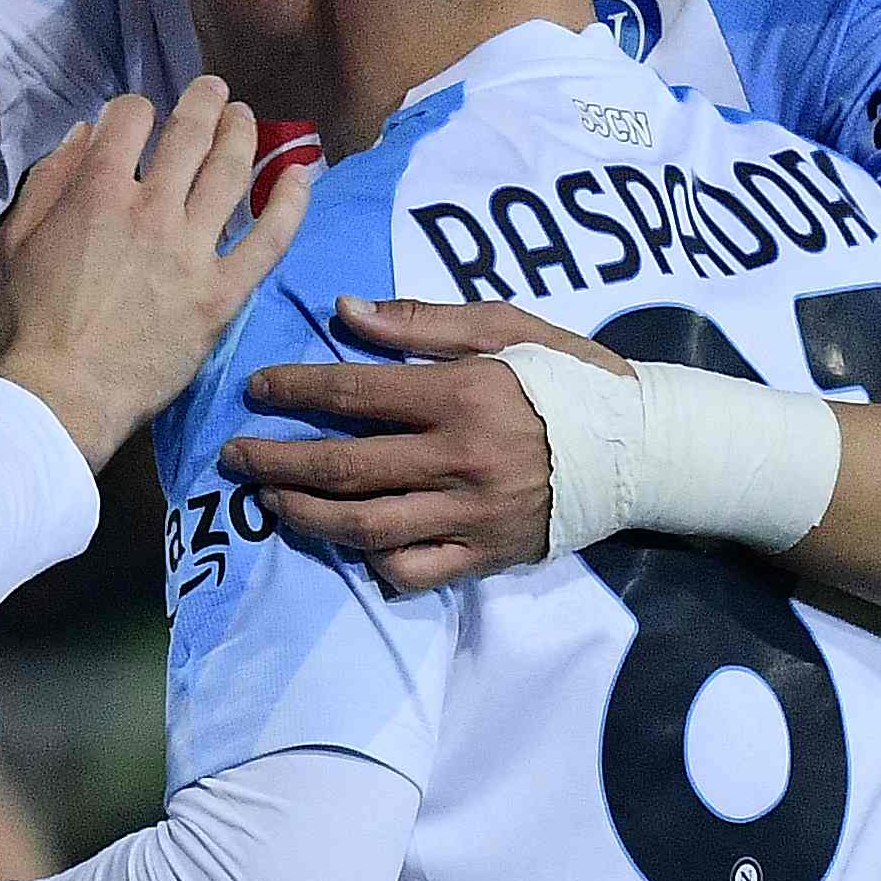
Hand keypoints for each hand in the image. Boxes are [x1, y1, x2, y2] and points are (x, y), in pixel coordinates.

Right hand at [0, 82, 313, 467]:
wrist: (61, 393)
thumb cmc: (26, 321)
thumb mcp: (13, 241)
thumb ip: (48, 181)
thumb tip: (84, 135)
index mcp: (96, 192)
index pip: (129, 119)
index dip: (134, 108)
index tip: (136, 116)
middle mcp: (152, 209)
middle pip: (190, 134)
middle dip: (203, 101)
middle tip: (213, 90)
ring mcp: (193, 250)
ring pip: (232, 173)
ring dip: (243, 134)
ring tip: (245, 117)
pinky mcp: (223, 292)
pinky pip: (270, 239)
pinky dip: (290, 202)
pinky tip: (300, 176)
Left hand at [221, 297, 597, 593]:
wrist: (647, 449)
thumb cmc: (572, 378)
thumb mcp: (507, 327)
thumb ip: (423, 321)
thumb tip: (344, 310)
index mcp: (461, 396)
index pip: (354, 392)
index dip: (293, 389)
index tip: (256, 389)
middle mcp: (460, 459)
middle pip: (344, 466)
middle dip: (276, 460)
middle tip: (234, 455)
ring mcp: (472, 513)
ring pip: (366, 526)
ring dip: (304, 513)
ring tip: (269, 497)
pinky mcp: (487, 554)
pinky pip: (413, 570)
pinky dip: (371, 561)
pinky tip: (346, 541)